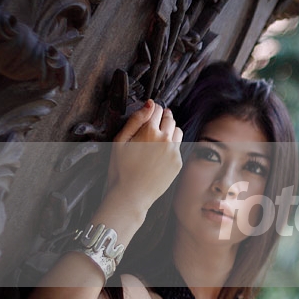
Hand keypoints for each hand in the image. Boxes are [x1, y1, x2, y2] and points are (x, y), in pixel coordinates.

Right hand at [106, 99, 183, 213]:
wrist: (132, 194)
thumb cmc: (121, 169)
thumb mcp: (120, 141)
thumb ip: (135, 120)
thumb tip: (150, 104)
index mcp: (149, 131)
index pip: (157, 109)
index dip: (152, 110)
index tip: (148, 114)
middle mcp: (165, 139)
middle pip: (170, 118)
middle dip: (162, 117)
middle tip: (154, 124)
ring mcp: (174, 151)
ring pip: (177, 131)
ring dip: (170, 130)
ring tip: (157, 138)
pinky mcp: (178, 162)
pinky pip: (178, 147)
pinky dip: (171, 146)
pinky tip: (159, 154)